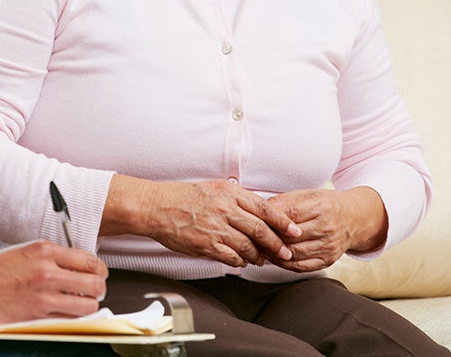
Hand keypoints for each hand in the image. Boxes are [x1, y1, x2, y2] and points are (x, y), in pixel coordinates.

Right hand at [0, 240, 106, 325]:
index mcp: (42, 250)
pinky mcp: (37, 316)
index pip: (88, 259)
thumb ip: (47, 258)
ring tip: (81, 304)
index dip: (98, 269)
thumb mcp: (20, 253)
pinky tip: (65, 314)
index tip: (96, 274)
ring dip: (88, 305)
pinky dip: (73, 318)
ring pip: (88, 304)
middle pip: (94, 282)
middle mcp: (46, 271)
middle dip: (98, 288)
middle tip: (94, 291)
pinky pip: (70, 319)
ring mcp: (43, 295)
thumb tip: (72, 267)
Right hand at [135, 179, 301, 267]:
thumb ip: (235, 199)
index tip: (294, 231)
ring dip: (258, 255)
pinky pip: (231, 258)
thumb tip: (258, 212)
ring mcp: (215, 228)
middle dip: (277, 244)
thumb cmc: (182, 197)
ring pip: (248, 246)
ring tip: (261, 259)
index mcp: (228, 193)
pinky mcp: (206, 245)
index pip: (265, 208)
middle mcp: (224, 209)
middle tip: (285, 252)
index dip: (283, 222)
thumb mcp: (212, 188)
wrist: (155, 207)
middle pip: (260, 230)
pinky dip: (240, 262)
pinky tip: (241, 261)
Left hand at [265, 187, 387, 271]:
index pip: (289, 214)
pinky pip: (302, 266)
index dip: (269, 219)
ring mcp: (328, 246)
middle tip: (251, 236)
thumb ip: (283, 202)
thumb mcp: (306, 195)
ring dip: (273, 252)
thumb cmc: (325, 205)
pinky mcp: (328, 260)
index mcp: (320, 207)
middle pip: (289, 236)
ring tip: (259, 247)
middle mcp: (327, 227)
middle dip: (268, 237)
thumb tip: (258, 209)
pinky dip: (284, 263)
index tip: (254, 220)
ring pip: (293, 253)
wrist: (354, 219)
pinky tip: (274, 257)